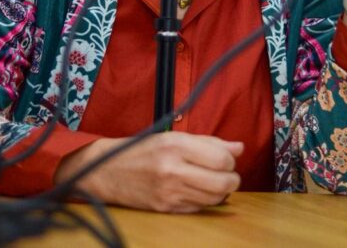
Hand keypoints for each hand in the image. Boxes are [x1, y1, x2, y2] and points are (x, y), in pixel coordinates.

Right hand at [55, 131, 242, 212]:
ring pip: (214, 199)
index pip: (222, 159)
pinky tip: (197, 191)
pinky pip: (198, 208)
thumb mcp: (174, 137)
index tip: (225, 159)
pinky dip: (204, 201)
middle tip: (226, 174)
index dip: (230, 160)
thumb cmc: (142, 150)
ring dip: (220, 192)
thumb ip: (209, 142)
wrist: (108, 170)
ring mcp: (169, 192)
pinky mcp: (166, 208)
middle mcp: (173, 169)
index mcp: (176, 145)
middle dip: (232, 179)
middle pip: (223, 183)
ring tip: (212, 182)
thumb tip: (239, 148)